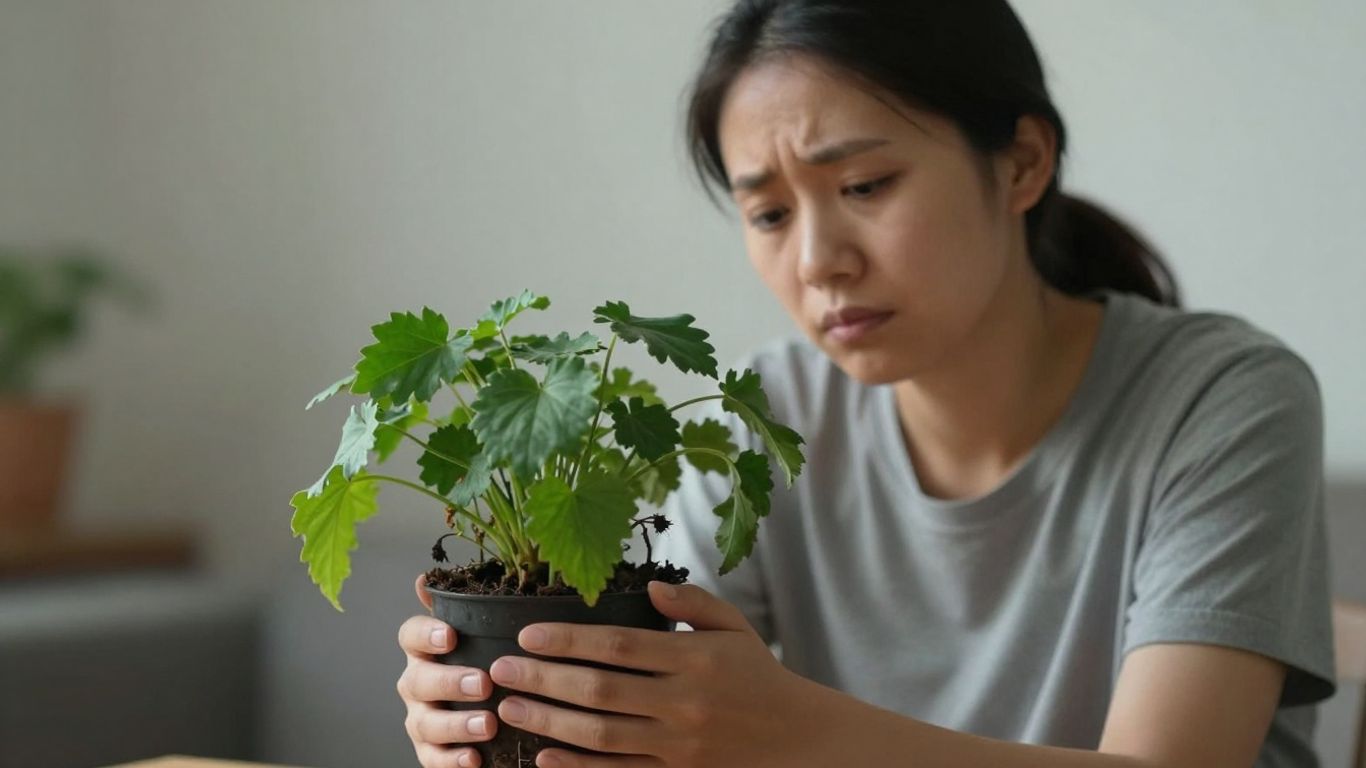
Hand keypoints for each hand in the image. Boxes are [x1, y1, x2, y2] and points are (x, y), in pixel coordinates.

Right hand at [396, 574, 497, 767]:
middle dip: (449, 682)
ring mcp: (420, 719)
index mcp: (424, 651)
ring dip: (456, 725)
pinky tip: (474, 759)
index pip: (410, 635)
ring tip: (488, 724)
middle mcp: (415, 684)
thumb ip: (461, 608)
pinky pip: (433, 759)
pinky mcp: (429, 752)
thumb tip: (423, 578)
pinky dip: (452, 761)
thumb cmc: (479, 663)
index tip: (450, 636)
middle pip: (418, 681)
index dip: (426, 634)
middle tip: (483, 684)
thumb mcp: (478, 634)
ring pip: (426, 723)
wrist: (485, 716)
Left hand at [486, 581, 827, 767]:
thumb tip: (650, 586)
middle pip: (600, 691)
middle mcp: (684, 702)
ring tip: (508, 709)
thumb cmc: (758, 675)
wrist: (797, 739)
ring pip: (601, 735)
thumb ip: (693, 603)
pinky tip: (543, 755)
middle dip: (543, 680)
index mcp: (696, 658)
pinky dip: (578, 767)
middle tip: (499, 671)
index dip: (569, 639)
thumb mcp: (736, 627)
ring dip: (548, 722)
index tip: (527, 634)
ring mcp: (678, 745)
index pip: (620, 645)